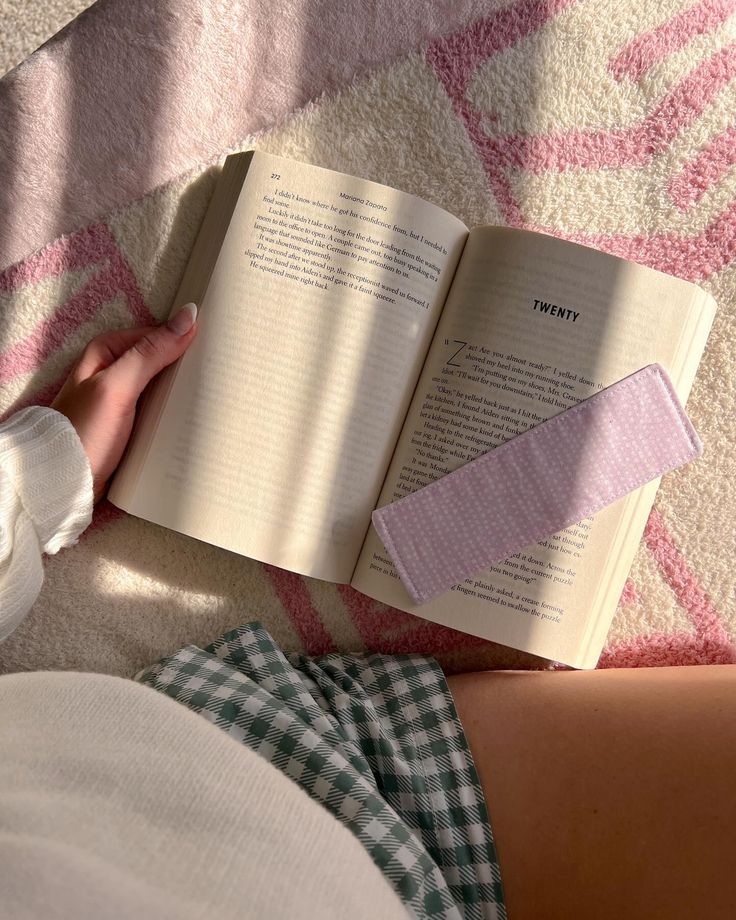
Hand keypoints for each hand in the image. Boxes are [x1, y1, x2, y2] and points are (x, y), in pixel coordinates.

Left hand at [52, 304, 197, 501]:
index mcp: (105, 352)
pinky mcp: (126, 425)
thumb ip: (150, 352)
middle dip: (184, 367)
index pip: (155, 336)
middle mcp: (111, 372)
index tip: (214, 346)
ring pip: (160, 387)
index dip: (183, 339)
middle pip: (159, 361)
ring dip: (181, 392)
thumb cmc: (85, 431)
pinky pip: (157, 411)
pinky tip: (191, 420)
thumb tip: (188, 316)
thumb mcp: (118, 386)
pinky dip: (173, 413)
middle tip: (219, 372)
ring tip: (213, 396)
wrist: (63, 482)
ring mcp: (119, 400)